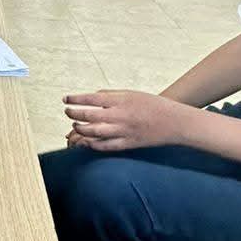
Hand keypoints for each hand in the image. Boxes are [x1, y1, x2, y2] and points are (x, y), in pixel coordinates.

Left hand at [62, 89, 188, 152]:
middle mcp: (120, 116)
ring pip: (93, 132)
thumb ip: (111, 94)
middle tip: (67, 111)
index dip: (75, 99)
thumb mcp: (131, 93)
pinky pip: (105, 146)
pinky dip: (92, 143)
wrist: (175, 122)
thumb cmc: (153, 105)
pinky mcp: (128, 144)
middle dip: (73, 113)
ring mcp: (124, 131)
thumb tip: (92, 95)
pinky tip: (87, 140)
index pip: (91, 98)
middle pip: (88, 116)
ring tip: (75, 124)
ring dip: (80, 128)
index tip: (65, 98)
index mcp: (121, 100)